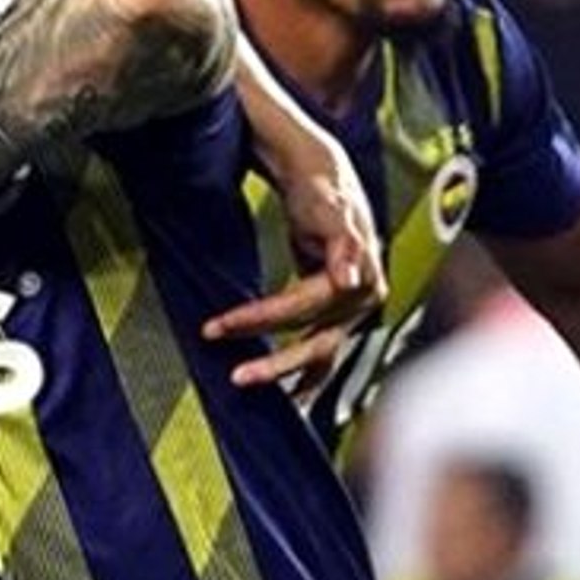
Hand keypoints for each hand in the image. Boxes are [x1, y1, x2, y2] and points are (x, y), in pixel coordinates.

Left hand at [209, 150, 384, 393]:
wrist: (328, 180)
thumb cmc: (323, 190)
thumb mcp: (331, 206)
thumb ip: (344, 242)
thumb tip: (349, 281)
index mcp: (360, 277)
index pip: (301, 306)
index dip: (258, 318)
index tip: (218, 328)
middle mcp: (361, 300)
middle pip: (314, 340)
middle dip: (275, 362)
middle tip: (236, 377)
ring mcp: (352, 312)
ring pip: (319, 354)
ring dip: (288, 375)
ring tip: (257, 393)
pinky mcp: (339, 317)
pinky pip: (321, 354)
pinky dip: (304, 377)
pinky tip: (289, 399)